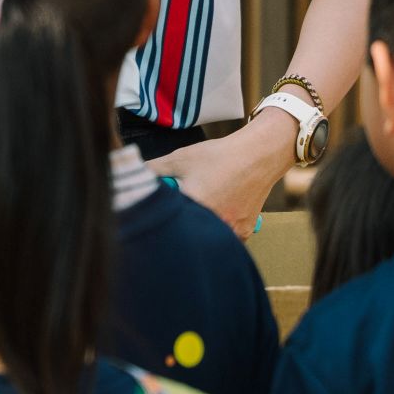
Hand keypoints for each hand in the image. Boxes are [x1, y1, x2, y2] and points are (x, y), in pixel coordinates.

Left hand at [166, 115, 295, 237]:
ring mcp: (230, 231)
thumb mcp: (181, 158)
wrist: (258, 155)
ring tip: (203, 209)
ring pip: (207, 238)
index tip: (161, 210)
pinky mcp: (244, 232)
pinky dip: (219, 231)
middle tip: (183, 209)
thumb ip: (153, 169)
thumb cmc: (220, 156)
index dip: (162, 217)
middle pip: (187, 234)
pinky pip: (225, 238)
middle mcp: (213, 223)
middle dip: (181, 225)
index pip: (167, 223)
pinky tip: (217, 216)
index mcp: (194, 207)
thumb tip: (134, 173)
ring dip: (200, 230)